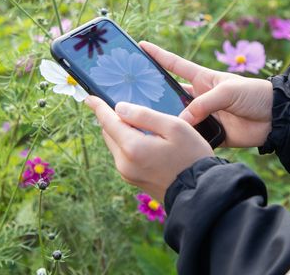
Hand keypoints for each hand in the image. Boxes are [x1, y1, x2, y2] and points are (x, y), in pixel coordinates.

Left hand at [84, 96, 213, 201]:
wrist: (200, 193)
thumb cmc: (192, 157)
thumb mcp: (174, 127)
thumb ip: (144, 115)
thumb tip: (119, 108)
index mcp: (132, 147)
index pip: (108, 121)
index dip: (98, 107)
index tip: (89, 97)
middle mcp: (124, 163)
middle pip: (109, 133)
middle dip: (112, 118)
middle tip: (120, 104)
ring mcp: (127, 174)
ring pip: (116, 144)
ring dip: (121, 131)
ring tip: (136, 120)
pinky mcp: (133, 180)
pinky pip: (124, 155)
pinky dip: (128, 143)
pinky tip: (144, 138)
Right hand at [140, 41, 272, 147]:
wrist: (277, 118)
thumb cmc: (255, 95)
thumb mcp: (228, 91)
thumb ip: (204, 104)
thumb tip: (181, 120)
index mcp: (203, 79)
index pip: (174, 65)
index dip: (158, 55)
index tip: (140, 47)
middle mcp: (199, 97)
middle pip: (170, 94)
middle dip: (152, 94)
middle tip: (131, 96)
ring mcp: (204, 117)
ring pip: (178, 119)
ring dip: (166, 121)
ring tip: (145, 124)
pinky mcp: (211, 135)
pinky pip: (192, 138)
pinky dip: (183, 141)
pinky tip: (168, 144)